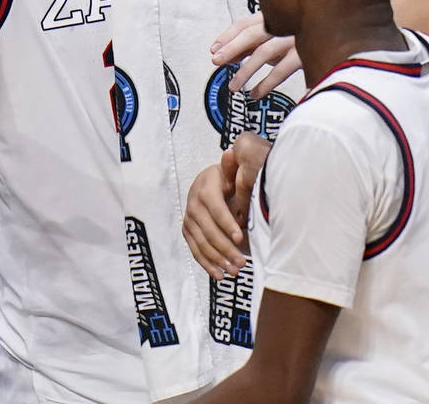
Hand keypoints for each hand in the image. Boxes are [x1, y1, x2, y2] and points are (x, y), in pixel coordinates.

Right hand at [182, 131, 271, 279]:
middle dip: (225, 248)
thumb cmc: (228, 178)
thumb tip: (230, 153)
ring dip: (218, 260)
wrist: (210, 182)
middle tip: (242, 262)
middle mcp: (193, 203)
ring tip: (235, 270)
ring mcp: (188, 219)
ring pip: (202, 244)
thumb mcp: (231, 170)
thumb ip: (232, 166)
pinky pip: (195, 251)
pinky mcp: (187, 231)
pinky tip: (219, 274)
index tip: (240, 238)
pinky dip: (207, 264)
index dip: (226, 223)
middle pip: (208, 230)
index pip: (215, 208)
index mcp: (205, 187)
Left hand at [210, 12, 300, 97]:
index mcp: (276, 15)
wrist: (341, 34)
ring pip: (265, 52)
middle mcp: (286, 23)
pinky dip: (266, 83)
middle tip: (217, 61)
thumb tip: (228, 53)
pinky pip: (282, 69)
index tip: (213, 49)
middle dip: (232, 48)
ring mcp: (297, 37)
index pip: (245, 22)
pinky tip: (256, 94)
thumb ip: (257, 42)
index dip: (228, 35)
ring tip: (234, 86)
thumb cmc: (305, 37)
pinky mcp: (308, 52)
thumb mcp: (279, 37)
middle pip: (253, 34)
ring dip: (246, 70)